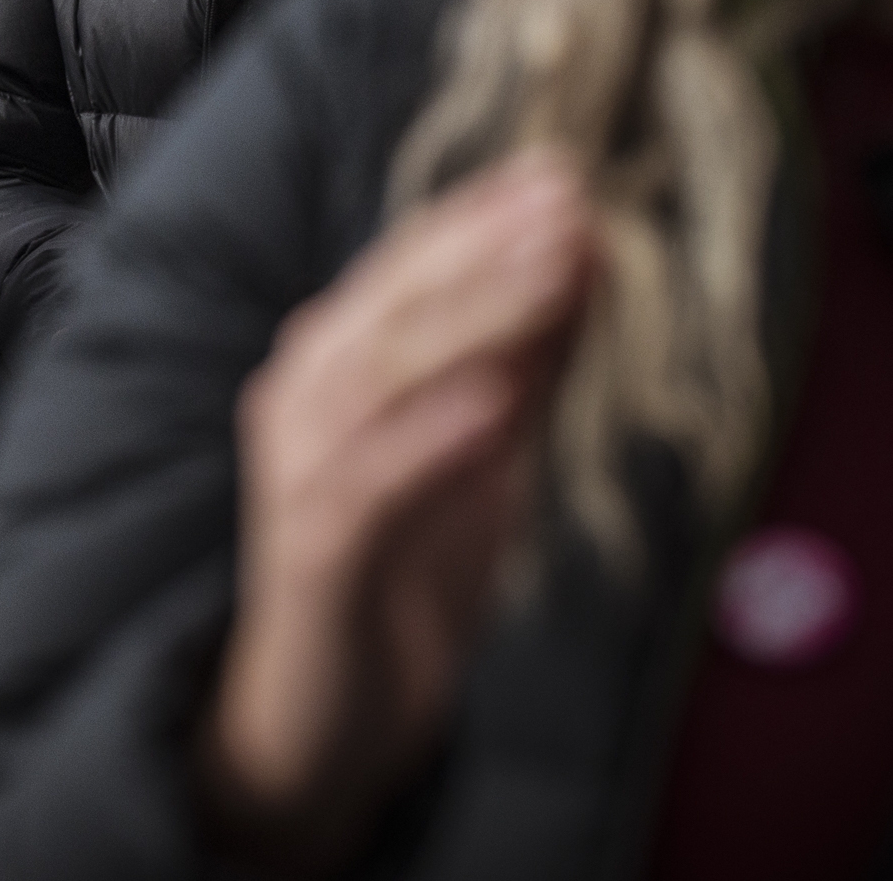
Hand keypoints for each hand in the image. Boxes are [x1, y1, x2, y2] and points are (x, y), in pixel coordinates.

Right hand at [201, 150, 595, 872]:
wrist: (322, 719)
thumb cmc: (404, 579)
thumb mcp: (481, 461)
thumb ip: (522, 373)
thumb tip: (591, 273)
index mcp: (340, 366)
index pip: (409, 268)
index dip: (482, 218)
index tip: (567, 173)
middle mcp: (305, 399)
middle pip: (395, 303)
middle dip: (486, 249)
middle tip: (572, 204)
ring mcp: (300, 469)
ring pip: (380, 371)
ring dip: (471, 317)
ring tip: (552, 274)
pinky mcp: (310, 548)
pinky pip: (370, 480)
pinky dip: (433, 435)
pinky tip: (497, 400)